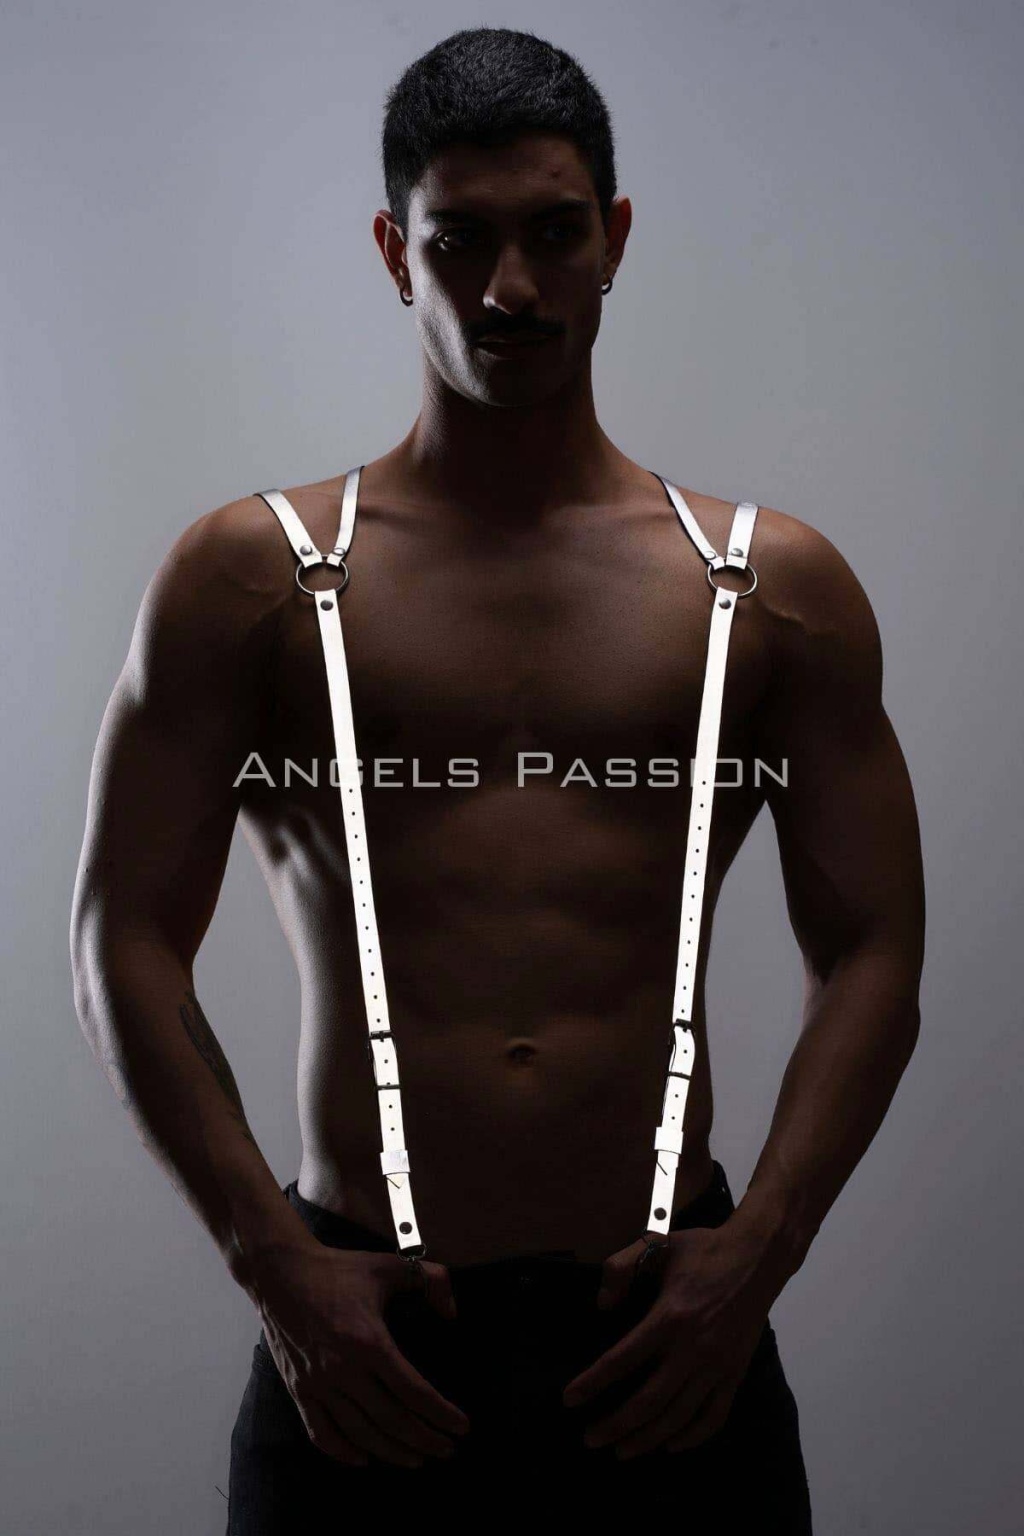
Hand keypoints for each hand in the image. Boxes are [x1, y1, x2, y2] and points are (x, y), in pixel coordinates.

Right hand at [248, 1240, 469, 1467]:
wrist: (280, 1273)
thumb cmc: (338, 1269)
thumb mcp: (389, 1265)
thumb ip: (430, 1280)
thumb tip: (452, 1313)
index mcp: (369, 1341)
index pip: (414, 1391)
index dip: (441, 1413)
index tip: (462, 1427)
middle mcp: (344, 1369)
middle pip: (392, 1420)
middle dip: (425, 1440)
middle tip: (447, 1450)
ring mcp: (318, 1383)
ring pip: (361, 1433)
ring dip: (392, 1452)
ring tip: (416, 1459)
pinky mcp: (298, 1389)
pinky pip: (320, 1433)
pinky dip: (343, 1452)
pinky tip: (363, 1458)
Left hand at [562, 1220, 773, 1457]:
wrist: (759, 1257)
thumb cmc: (704, 1250)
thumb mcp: (658, 1243)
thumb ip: (621, 1267)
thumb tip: (602, 1304)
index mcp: (670, 1316)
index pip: (622, 1359)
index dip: (593, 1383)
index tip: (569, 1400)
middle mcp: (694, 1347)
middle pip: (648, 1400)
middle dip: (615, 1424)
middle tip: (590, 1439)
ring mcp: (717, 1364)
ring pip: (678, 1416)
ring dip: (648, 1438)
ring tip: (622, 1450)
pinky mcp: (735, 1373)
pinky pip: (714, 1416)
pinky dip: (691, 1437)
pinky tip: (670, 1445)